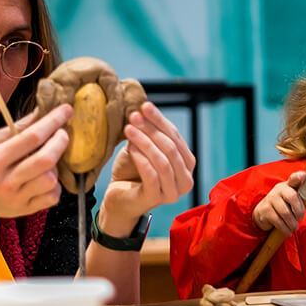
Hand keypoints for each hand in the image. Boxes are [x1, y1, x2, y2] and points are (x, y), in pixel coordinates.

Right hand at [0, 104, 71, 225]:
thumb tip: (40, 112)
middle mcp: (6, 181)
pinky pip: (53, 196)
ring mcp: (16, 198)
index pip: (32, 137)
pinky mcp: (25, 210)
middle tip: (61, 133)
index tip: (66, 110)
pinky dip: (54, 185)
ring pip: (51, 179)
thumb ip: (14, 128)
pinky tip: (43, 177)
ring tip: (46, 159)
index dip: (53, 121)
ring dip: (55, 165)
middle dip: (60, 141)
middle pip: (46, 159)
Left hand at [100, 102, 195, 230]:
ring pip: (163, 161)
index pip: (176, 137)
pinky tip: (130, 148)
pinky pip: (152, 175)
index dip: (160, 120)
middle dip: (152, 130)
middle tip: (134, 117)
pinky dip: (141, 159)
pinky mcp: (156, 198)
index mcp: (187, 164)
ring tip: (129, 130)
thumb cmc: (132, 173)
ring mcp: (172, 192)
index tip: (144, 106)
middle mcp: (185, 180)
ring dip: (145, 142)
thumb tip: (143, 110)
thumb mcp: (143, 149)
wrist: (118, 199)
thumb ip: (150, 134)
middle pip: (171, 148)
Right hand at [252, 171, 305, 235]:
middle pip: (292, 197)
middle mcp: (279, 189)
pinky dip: (285, 229)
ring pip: (285, 212)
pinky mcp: (265, 210)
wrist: (263, 213)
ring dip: (293, 223)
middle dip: (299, 210)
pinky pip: (278, 221)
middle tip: (301, 217)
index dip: (299, 177)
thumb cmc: (284, 205)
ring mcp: (270, 199)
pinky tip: (288, 231)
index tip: (303, 176)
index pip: (294, 178)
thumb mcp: (295, 200)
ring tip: (295, 227)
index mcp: (289, 185)